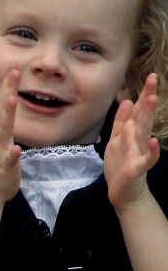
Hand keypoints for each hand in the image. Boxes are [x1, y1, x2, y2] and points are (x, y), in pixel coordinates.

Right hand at [0, 63, 21, 201]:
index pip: (2, 100)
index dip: (7, 83)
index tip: (14, 65)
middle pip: (1, 109)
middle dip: (8, 90)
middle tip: (14, 71)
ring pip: (2, 130)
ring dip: (6, 115)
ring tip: (11, 100)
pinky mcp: (4, 165)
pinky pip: (8, 159)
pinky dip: (11, 154)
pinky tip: (16, 149)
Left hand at [104, 73, 159, 209]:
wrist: (124, 194)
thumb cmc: (121, 166)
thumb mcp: (117, 140)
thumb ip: (122, 122)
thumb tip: (129, 101)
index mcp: (132, 134)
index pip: (138, 112)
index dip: (143, 95)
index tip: (150, 76)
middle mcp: (138, 141)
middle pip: (143, 117)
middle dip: (147, 99)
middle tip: (153, 80)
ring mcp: (138, 154)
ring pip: (141, 133)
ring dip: (146, 117)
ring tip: (151, 100)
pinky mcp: (136, 169)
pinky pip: (144, 159)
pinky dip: (150, 151)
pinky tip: (154, 141)